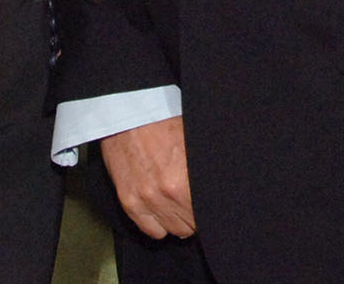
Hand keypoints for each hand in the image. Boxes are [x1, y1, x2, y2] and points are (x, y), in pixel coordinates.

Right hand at [101, 116, 195, 239]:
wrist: (128, 112)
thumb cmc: (162, 121)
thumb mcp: (192, 142)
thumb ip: (204, 171)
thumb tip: (215, 188)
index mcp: (184, 181)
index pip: (205, 215)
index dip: (207, 209)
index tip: (204, 202)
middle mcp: (165, 194)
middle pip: (190, 227)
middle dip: (192, 215)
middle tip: (190, 200)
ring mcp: (145, 200)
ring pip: (172, 231)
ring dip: (176, 220)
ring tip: (175, 203)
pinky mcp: (128, 202)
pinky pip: (150, 230)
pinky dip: (157, 224)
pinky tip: (160, 207)